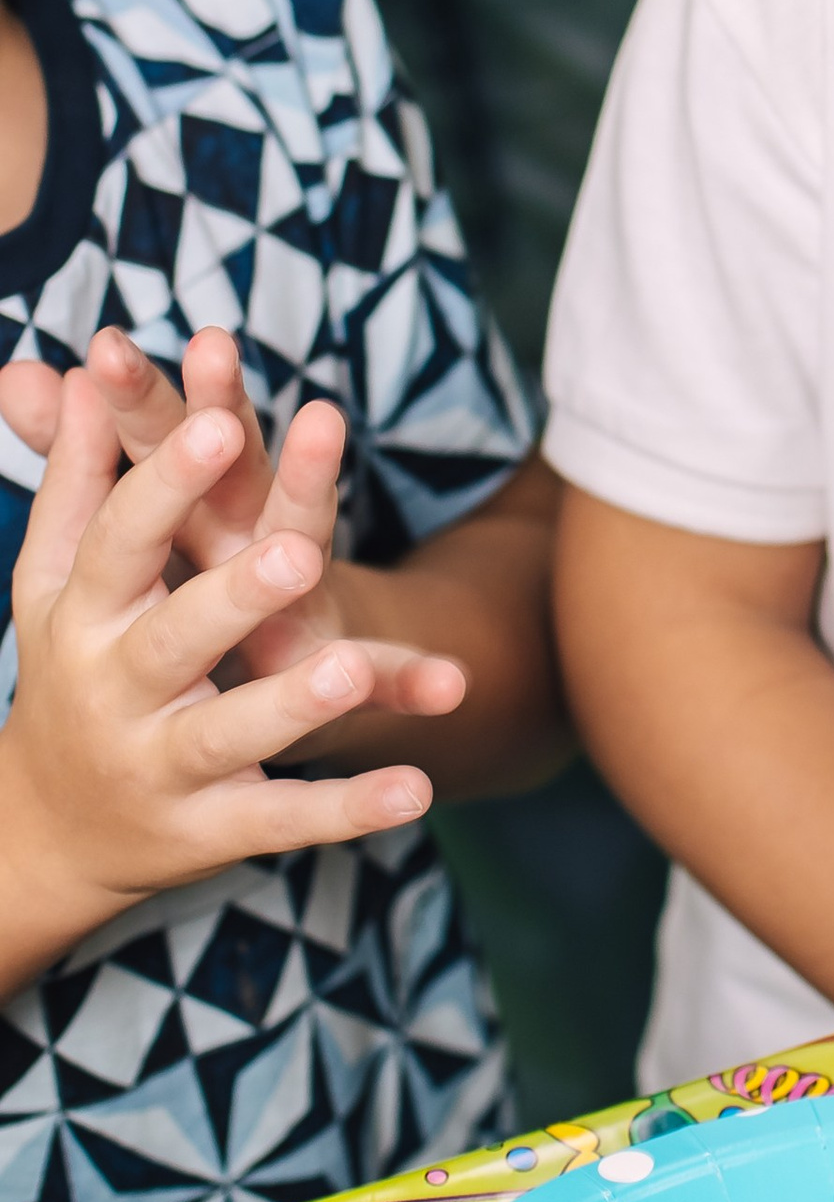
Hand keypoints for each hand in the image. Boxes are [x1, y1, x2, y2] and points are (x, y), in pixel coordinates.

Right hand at [0, 357, 455, 989]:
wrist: (47, 830)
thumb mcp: (57, 579)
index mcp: (83, 615)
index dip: (167, 482)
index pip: (121, 539)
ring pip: (230, 733)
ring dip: (293, 705)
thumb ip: (77, 478)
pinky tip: (417, 787)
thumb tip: (64, 370)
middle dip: (234, 595)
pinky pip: (284, 819)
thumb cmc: (72, 666)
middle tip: (297, 552)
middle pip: (175, 636)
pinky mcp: (211, 829)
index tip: (220, 422)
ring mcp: (163, 765)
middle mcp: (116, 689)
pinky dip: (348, 809)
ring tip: (352, 669)